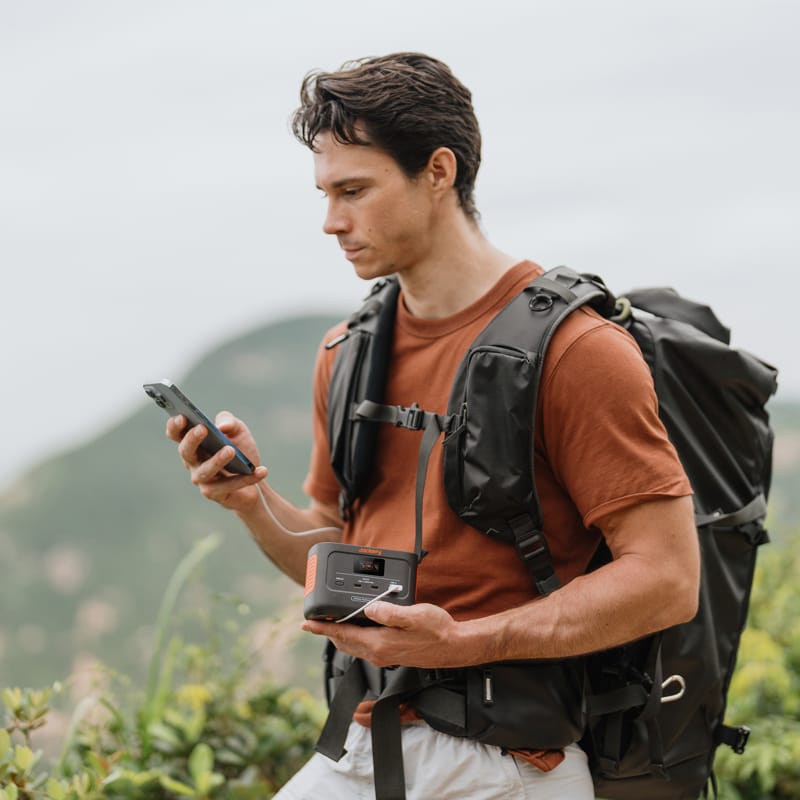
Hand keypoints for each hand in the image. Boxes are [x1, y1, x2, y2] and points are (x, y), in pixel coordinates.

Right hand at [167, 412, 267, 511]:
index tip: (181, 417)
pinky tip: (261, 470)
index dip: (175, 426)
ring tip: (231, 450)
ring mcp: (204, 480)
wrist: (256, 477)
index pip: (177, 434)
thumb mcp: (239, 431)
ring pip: (205, 472)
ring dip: (217, 460)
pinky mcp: (217, 494)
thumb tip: (222, 427)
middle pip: (186, 452)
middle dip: (192, 440)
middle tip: (203, 429)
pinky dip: (246, 478)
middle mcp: (194, 462)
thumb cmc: (241, 450)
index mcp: (194, 444)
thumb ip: (230, 422)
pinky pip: (229, 486)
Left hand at [301, 602, 476, 668]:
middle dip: (327, 632)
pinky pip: (364, 646)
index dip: (322, 629)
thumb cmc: (436, 631)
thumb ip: (389, 613)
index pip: (343, 635)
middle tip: (314, 621)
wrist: (454, 646)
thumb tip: (368, 608)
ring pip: (353, 645)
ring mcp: (384, 655)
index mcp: (379, 643)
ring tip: (330, 623)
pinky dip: (354, 637)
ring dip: (340, 635)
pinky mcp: (391, 653)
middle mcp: (378, 652)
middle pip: (344, 642)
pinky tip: (357, 627)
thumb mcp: (413, 616)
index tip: (306, 624)